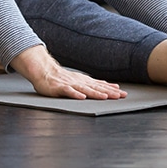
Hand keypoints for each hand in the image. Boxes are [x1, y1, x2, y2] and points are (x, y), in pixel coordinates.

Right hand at [10, 46, 126, 99]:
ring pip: (84, 89)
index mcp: (84, 81)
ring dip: (95, 93)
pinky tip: (82, 97)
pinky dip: (75, 94)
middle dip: (108, 92)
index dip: (112, 90)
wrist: (43, 71)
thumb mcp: (80, 80)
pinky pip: (68, 91)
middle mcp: (79, 82)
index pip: (100, 86)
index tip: (123, 93)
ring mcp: (69, 84)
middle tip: (120, 96)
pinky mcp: (59, 88)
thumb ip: (95, 84)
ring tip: (104, 97)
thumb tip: (111, 87)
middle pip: (95, 88)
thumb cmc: (61, 78)